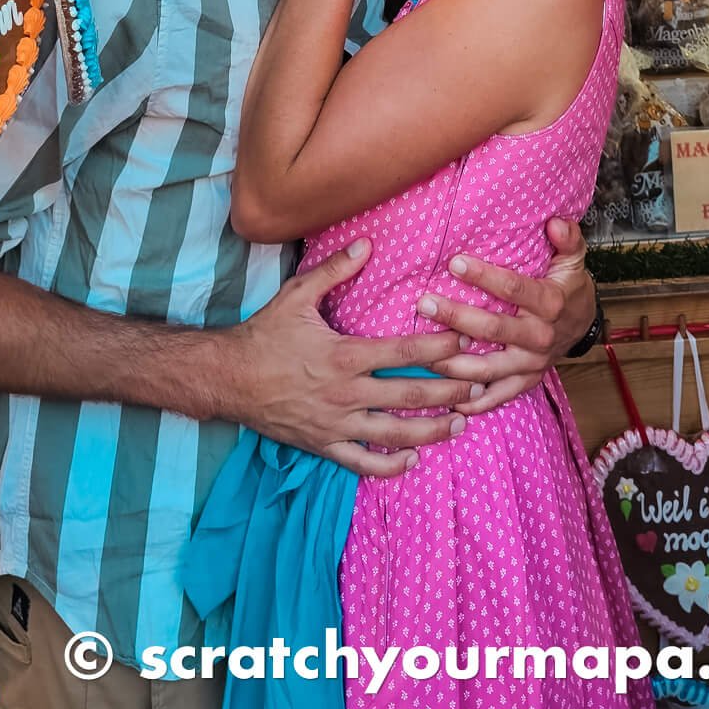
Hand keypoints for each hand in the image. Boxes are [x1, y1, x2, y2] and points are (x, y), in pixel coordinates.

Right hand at [220, 241, 467, 475]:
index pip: (404, 351)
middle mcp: (346, 393)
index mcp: (345, 355)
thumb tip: (367, 243)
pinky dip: (390, 466)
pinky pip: (362, 463)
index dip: (438, 347)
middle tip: (481, 387)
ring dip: (431, 431)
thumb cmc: (264, 334)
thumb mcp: (297, 295)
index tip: (465, 342)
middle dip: (449, 392)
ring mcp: (336, 424)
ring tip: (461, 424)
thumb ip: (335, 269)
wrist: (227, 379)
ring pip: (394, 434)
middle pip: (409, 396)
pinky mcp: (324, 444)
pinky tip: (413, 460)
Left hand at [421, 218, 596, 414]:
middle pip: (492, 329)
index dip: (483, 276)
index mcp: (550, 303)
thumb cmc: (568, 286)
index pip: (513, 288)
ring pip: (487, 368)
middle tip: (424, 303)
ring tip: (422, 351)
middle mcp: (539, 337)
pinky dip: (472, 401)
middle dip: (456, 316)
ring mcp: (531, 364)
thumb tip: (555, 222)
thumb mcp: (574, 258)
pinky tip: (445, 397)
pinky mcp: (525, 382)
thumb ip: (568, 238)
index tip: (454, 262)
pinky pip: (497, 397)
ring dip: (453, 361)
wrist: (584, 325)